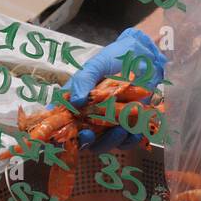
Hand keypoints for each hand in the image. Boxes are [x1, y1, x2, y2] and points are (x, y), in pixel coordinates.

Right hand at [59, 27, 166, 151]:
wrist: (142, 56)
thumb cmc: (113, 59)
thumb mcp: (95, 66)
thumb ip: (83, 81)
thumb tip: (76, 101)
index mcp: (74, 104)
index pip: (59, 124)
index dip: (59, 135)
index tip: (65, 137)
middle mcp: (88, 117)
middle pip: (81, 139)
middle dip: (86, 142)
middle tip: (90, 136)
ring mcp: (108, 123)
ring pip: (103, 144)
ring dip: (110, 141)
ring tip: (121, 129)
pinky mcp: (127, 125)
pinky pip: (126, 142)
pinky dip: (130, 140)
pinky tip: (136, 131)